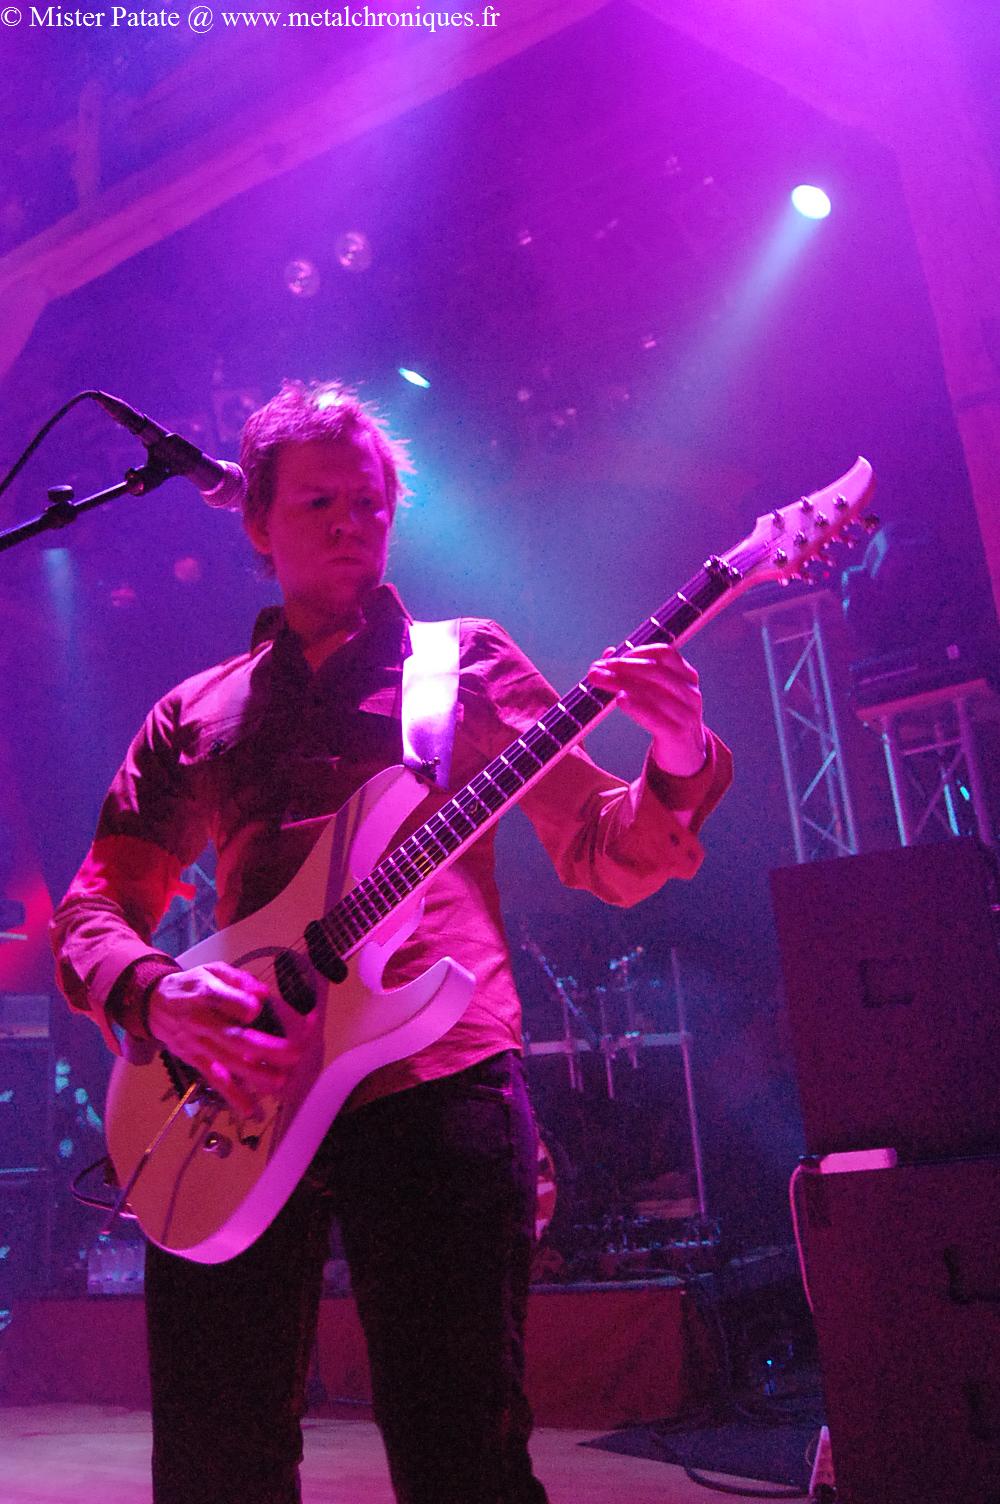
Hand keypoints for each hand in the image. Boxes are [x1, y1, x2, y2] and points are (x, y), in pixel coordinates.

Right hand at [146, 962, 313, 1117]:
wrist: (153, 1004)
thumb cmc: (191, 985)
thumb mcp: (211, 971)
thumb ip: (238, 980)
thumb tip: (262, 994)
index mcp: (203, 993)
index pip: (217, 998)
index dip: (237, 1005)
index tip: (257, 1009)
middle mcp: (199, 1021)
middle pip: (232, 1036)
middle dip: (265, 1047)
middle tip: (294, 1052)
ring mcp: (197, 1044)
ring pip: (228, 1061)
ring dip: (255, 1074)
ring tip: (281, 1080)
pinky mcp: (195, 1060)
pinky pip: (215, 1079)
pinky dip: (232, 1095)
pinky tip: (250, 1109)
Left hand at [588, 643, 706, 776]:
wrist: (684, 753)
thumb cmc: (667, 716)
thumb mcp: (656, 692)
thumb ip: (635, 673)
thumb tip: (608, 654)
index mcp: (687, 676)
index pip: (665, 653)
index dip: (639, 651)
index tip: (614, 657)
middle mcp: (689, 692)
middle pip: (655, 671)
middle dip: (623, 666)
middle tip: (597, 668)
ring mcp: (686, 713)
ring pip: (651, 692)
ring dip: (620, 683)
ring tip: (599, 680)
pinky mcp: (676, 733)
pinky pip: (654, 717)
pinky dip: (635, 706)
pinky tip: (619, 699)